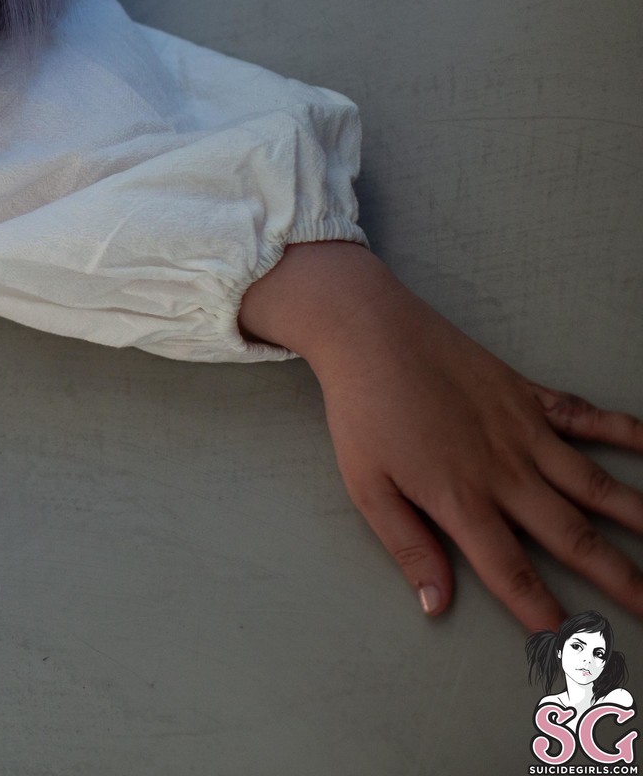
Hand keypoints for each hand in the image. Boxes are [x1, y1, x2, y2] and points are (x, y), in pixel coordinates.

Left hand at [297, 274, 642, 631]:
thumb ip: (407, 546)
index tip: (571, 642)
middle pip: (571, 536)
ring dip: (637, 517)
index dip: (542, 610)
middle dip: (617, 578)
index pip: (510, 570)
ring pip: (594, 483)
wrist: (368, 334)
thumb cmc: (362, 412)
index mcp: (461, 500)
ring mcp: (522, 432)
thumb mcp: (366, 487)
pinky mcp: (528, 395)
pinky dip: (627, 432)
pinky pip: (587, 418)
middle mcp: (504, 472)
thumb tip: (435, 604)